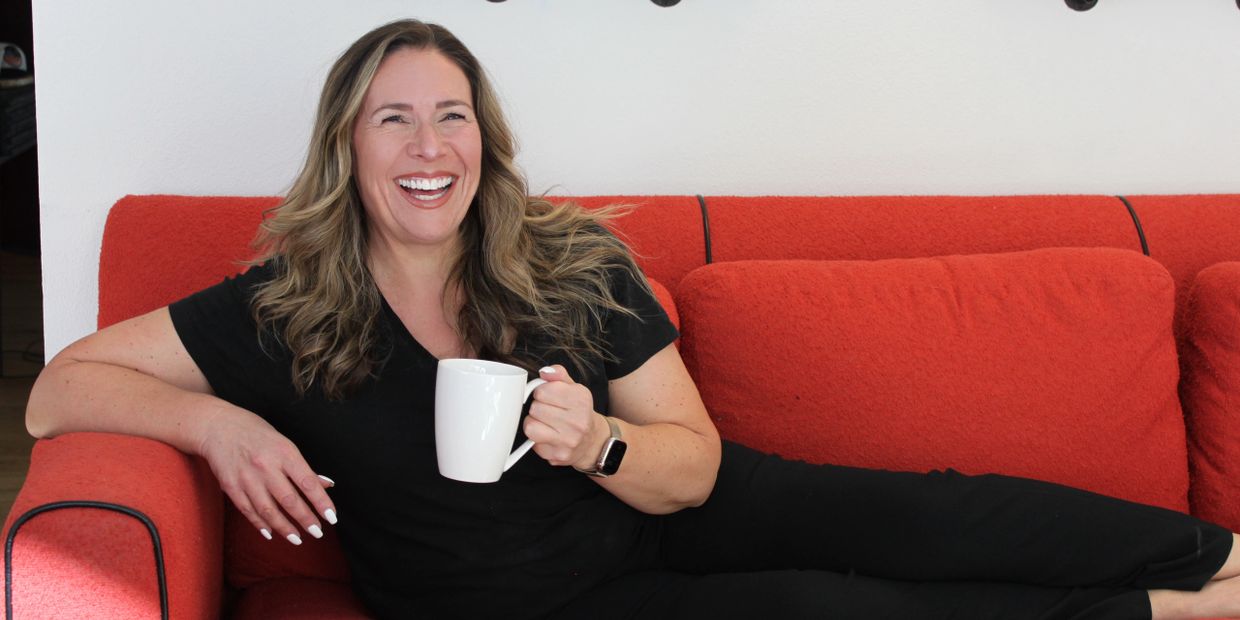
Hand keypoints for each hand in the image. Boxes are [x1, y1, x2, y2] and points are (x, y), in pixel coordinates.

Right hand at [196, 405, 336, 544]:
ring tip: (297, 539)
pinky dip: (260, 524)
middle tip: (317, 533)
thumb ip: (303, 468)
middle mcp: (266, 466)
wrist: (217, 426)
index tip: (332, 518)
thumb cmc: (256, 433)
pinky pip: (248, 510)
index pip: (307, 482)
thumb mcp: (284, 443)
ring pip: (268, 510)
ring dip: (284, 527)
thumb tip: (327, 485)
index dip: (321, 502)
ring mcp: (246, 478)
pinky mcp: (230, 486)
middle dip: (305, 519)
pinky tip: (271, 533)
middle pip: (289, 500)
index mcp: (284, 452)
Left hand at [524, 365, 606, 469]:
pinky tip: (549, 436)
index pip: (542, 391)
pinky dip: (537, 439)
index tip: (548, 397)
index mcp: (581, 399)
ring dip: (534, 423)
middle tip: (548, 411)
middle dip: (538, 408)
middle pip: (535, 408)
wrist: (593, 441)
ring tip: (545, 423)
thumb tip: (545, 372)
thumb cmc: (579, 412)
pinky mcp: (559, 455)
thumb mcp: (574, 388)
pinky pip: (533, 443)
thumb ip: (558, 374)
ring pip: (530, 426)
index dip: (541, 392)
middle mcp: (578, 421)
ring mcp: (569, 440)